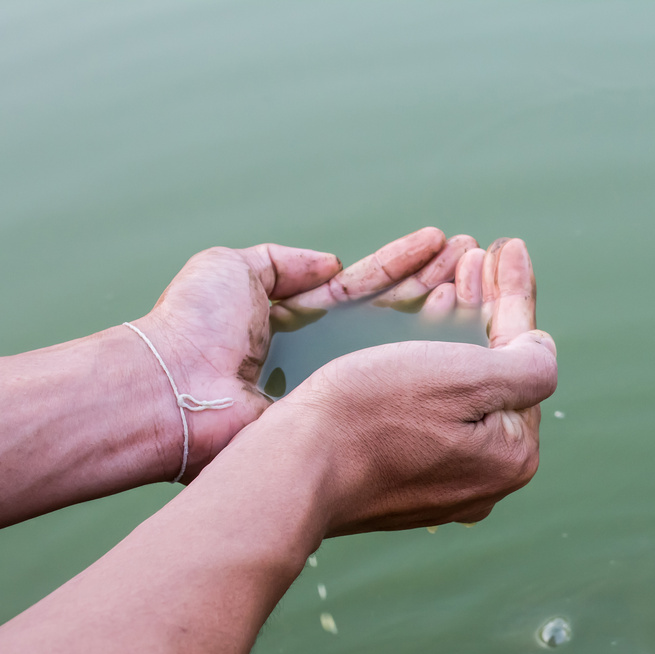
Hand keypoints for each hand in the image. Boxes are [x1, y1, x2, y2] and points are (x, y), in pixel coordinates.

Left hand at [131, 228, 476, 480]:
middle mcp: (324, 352)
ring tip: (481, 279)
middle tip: (477, 260)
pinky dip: (426, 351)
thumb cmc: (194, 325)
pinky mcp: (342, 410)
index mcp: (296, 315)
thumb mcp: (232, 269)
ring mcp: (336, 384)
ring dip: (440, 308)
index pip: (363, 284)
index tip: (443, 242)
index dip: (403, 264)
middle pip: (391, 311)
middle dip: (434, 282)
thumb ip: (284, 261)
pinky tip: (458, 323)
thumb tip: (333, 263)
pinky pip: (390, 377)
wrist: (173, 390)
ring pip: (399, 342)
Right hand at [252, 238, 555, 536]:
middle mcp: (484, 478)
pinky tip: (419, 326)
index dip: (515, 295)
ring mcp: (442, 483)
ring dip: (457, 327)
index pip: (523, 358)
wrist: (292, 468)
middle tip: (479, 255)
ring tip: (452, 275)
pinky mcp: (400, 478)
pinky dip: (427, 363)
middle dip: (485, 306)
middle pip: (492, 374)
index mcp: (512, 455)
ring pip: (459, 389)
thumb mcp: (468, 378)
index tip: (511, 247)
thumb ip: (529, 362)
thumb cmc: (373, 415)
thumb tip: (540, 349)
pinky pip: (427, 409)